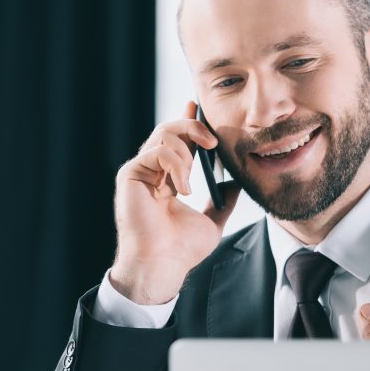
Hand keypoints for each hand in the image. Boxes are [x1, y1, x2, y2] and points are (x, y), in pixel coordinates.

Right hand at [109, 101, 240, 304]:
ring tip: (192, 182)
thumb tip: (238, 184)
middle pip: (169, 129)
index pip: (177, 141)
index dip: (188, 120)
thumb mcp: (212, 221)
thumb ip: (223, 201)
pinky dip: (176, 165)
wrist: (163, 264)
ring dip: (187, 152)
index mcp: (167, 179)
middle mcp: (151, 172)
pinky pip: (157, 151)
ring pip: (164, 135)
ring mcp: (139, 172)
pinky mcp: (130, 174)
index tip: (198, 105)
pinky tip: (182, 189)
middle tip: (213, 140)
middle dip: (193, 126)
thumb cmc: (182, 250)